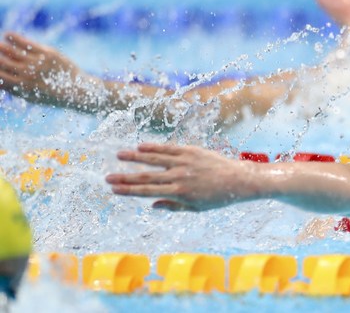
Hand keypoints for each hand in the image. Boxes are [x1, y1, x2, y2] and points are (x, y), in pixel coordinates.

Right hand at [0, 32, 97, 108]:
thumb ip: (13, 89)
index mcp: (20, 88)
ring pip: (11, 51)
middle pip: (2, 62)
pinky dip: (14, 38)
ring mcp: (37, 63)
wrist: (77, 90)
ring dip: (1, 46)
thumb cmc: (51, 94)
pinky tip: (8, 34)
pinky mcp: (47, 53)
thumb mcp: (30, 96)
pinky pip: (26, 43)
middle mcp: (27, 75)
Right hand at [107, 143, 256, 210]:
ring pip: (155, 159)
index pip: (147, 192)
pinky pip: (170, 148)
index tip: (113, 190)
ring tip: (119, 155)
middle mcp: (179, 177)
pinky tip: (141, 146)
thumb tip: (151, 204)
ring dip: (135, 157)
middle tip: (107, 177)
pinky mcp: (192, 151)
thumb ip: (172, 206)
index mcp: (178, 193)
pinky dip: (155, 147)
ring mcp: (185, 163)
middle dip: (125, 177)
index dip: (128, 191)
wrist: (237, 181)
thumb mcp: (195, 208)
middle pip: (146, 176)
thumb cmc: (216, 198)